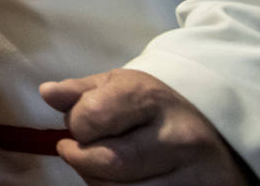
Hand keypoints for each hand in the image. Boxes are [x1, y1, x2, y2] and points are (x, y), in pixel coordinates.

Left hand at [40, 68, 251, 183]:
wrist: (215, 133)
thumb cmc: (155, 108)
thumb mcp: (119, 87)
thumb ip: (81, 91)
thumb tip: (48, 93)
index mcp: (152, 98)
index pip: (92, 116)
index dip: (75, 124)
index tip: (79, 126)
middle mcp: (178, 137)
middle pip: (106, 163)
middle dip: (81, 159)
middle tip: (78, 152)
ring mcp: (193, 175)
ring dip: (97, 183)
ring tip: (100, 168)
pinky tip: (121, 182)